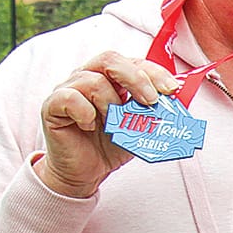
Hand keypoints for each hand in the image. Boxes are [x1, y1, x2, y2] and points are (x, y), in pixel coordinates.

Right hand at [34, 52, 179, 198]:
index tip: (170, 90)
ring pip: (92, 81)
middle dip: (135, 79)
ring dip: (110, 103)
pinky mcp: (52, 106)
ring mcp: (68, 89)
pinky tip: (90, 126)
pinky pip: (70, 98)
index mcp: (111, 77)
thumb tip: (180, 102)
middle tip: (149, 101)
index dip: (153, 72)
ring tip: (115, 123)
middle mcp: (88, 76)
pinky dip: (85, 112)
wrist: (86, 172)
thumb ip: (156, 112)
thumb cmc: (110, 145)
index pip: (133, 62)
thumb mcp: (140, 127)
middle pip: (110, 59)